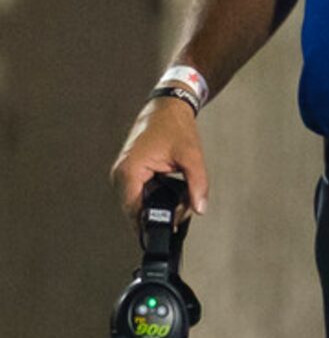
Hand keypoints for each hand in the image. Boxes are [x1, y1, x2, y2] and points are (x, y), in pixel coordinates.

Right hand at [112, 97, 207, 223]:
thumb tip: (200, 209)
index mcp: (129, 171)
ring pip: (138, 205)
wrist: (167, 108)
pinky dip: (157, 198)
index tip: (173, 229)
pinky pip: (139, 195)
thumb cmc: (175, 128)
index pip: (134, 212)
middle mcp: (120, 175)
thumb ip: (197, 185)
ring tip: (183, 197)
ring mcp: (122, 174)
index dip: (153, 223)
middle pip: (136, 211)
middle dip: (162, 215)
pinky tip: (175, 191)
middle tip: (185, 207)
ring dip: (160, 207)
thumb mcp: (192, 157)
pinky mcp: (129, 173)